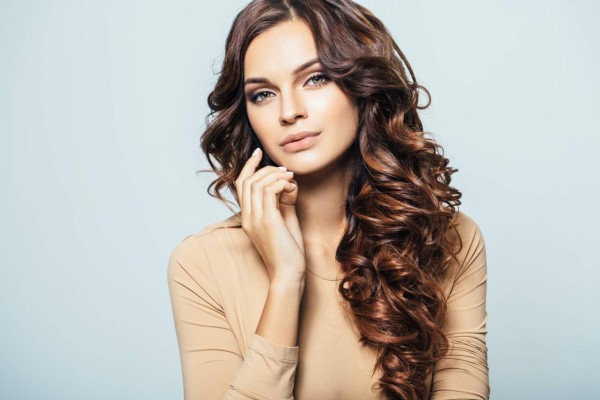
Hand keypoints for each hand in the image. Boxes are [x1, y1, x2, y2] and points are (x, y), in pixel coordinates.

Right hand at [235, 148, 305, 284]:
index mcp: (249, 218)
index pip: (241, 185)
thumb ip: (283, 202)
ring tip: (290, 177)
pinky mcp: (268, 221)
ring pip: (257, 184)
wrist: (288, 274)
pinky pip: (269, 192)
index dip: (248, 166)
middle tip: (284, 169)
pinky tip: (291, 187)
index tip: (259, 153)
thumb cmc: (288, 251)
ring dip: (275, 175)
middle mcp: (248, 217)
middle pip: (247, 181)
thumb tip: (287, 184)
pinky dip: (280, 183)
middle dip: (265, 168)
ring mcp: (256, 219)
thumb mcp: (284, 220)